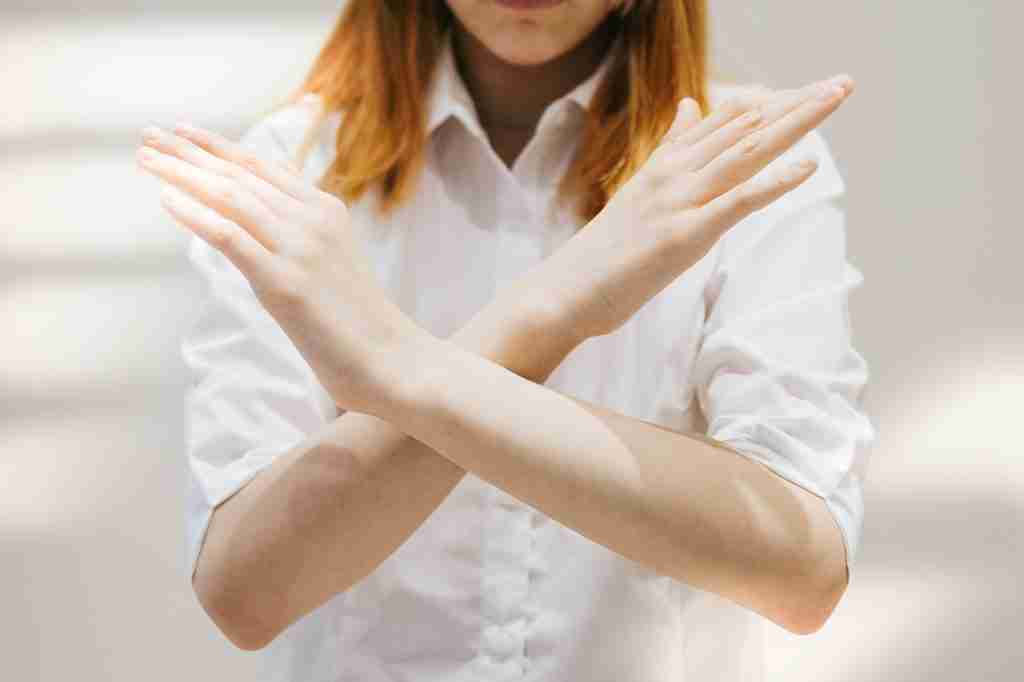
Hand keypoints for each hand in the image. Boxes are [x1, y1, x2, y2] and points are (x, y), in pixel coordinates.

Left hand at [136, 123, 425, 413]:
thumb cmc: (360, 320)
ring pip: (232, 198)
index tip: (181, 132)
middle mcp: (313, 220)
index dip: (218, 147)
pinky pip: (231, 237)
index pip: (262, 167)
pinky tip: (166, 199)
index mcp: (327, 210)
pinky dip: (196, 215)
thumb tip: (264, 219)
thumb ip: (302, 231)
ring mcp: (300, 249)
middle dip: (190, 153)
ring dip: (183, 174)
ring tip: (146, 159)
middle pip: (241, 176)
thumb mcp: (333, 260)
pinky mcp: (286, 283)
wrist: (392, 359)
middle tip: (149, 136)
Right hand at [516, 74, 854, 341]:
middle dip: (795, 105)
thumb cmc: (601, 254)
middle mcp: (673, 174)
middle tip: (841, 83)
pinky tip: (808, 165)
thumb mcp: (638, 194)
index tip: (809, 88)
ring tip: (834, 99)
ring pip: (746, 154)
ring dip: (795, 125)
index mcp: (664, 165)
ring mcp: (678, 202)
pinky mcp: (682, 235)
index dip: (771, 105)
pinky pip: (735, 203)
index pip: (725, 122)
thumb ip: (667, 152)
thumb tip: (687, 108)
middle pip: (744, 130)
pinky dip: (773, 183)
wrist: (564, 290)